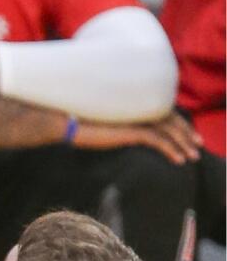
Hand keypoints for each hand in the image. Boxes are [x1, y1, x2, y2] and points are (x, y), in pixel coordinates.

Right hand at [74, 114, 202, 165]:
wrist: (63, 122)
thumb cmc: (77, 121)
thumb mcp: (103, 120)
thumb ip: (118, 120)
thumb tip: (125, 129)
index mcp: (130, 101)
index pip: (160, 107)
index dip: (176, 119)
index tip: (186, 132)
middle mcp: (134, 105)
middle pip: (169, 116)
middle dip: (186, 131)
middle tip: (197, 144)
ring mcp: (132, 116)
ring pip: (168, 129)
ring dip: (183, 143)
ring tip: (192, 156)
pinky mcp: (128, 128)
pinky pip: (157, 140)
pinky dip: (171, 149)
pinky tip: (178, 160)